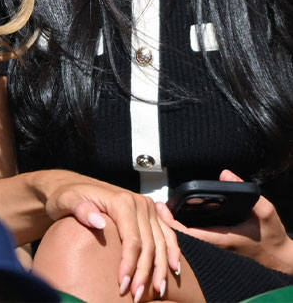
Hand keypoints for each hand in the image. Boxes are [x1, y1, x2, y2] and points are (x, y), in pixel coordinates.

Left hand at [44, 172, 180, 299]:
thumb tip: (98, 222)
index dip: (129, 265)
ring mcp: (146, 208)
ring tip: (156, 291)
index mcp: (121, 201)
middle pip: (149, 245)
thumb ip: (80, 208)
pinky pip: (167, 234)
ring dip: (160, 269)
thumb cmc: (67, 195)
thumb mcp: (66, 200)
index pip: (132, 240)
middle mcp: (138, 203)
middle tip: (136, 296)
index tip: (122, 286)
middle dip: (144, 274)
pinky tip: (173, 270)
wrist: (72, 186)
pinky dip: (172, 252)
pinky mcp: (149, 214)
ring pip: (161, 243)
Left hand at [157, 170, 292, 275]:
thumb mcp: (267, 215)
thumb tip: (227, 175)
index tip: (161, 208)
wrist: (280, 260)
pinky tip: (179, 215)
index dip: (171, 223)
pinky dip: (184, 227)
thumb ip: (250, 195)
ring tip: (162, 207)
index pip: (189, 234)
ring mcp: (214, 248)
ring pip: (187, 238)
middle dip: (166, 222)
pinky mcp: (217, 245)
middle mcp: (214, 246)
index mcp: (222, 239)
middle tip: (155, 205)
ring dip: (174, 224)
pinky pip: (195, 237)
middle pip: (182, 237)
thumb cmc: (272, 239)